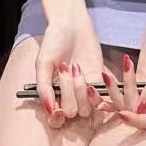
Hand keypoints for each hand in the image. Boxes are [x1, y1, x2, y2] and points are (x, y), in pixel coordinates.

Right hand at [34, 13, 104, 128]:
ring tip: (76, 68)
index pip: (56, 121)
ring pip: (87, 108)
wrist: (71, 25)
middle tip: (65, 67)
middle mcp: (68, 98)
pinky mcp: (99, 82)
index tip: (58, 110)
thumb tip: (50, 111)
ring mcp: (84, 92)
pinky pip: (102, 98)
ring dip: (82, 90)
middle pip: (72, 112)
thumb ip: (44, 88)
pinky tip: (94, 76)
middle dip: (68, 92)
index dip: (57, 118)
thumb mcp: (43, 63)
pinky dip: (99, 92)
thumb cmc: (53, 43)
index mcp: (52, 96)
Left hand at [101, 12, 145, 131]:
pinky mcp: (139, 83)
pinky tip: (101, 90)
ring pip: (129, 105)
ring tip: (99, 89)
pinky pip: (126, 93)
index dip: (138, 120)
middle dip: (121, 111)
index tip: (122, 114)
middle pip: (139, 115)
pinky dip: (115, 92)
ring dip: (114, 99)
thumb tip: (141, 110)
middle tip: (103, 104)